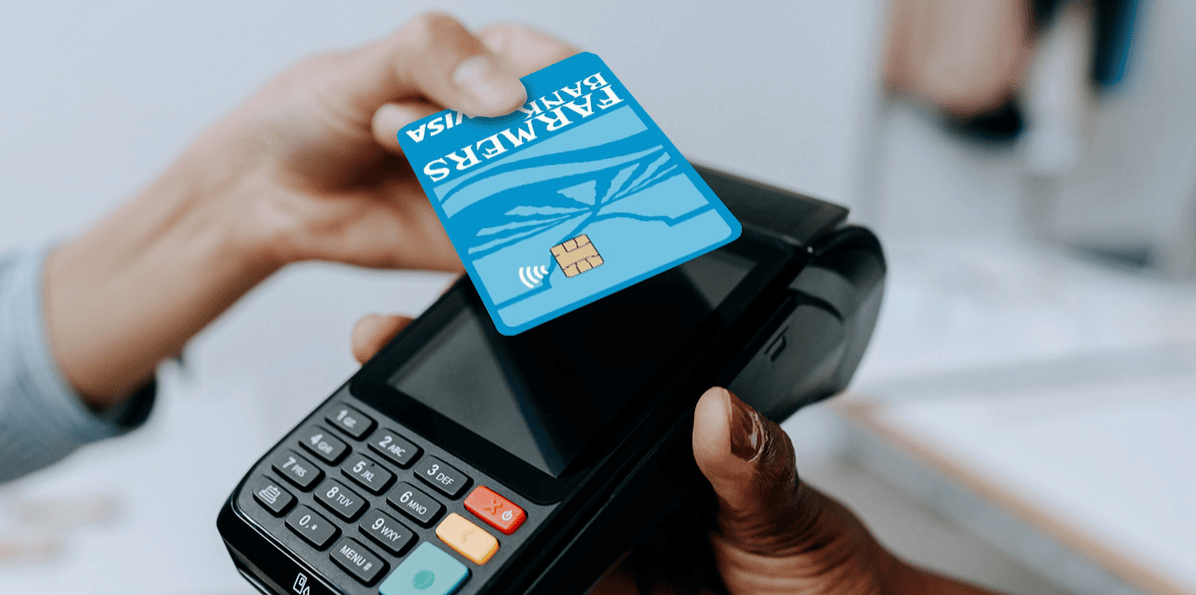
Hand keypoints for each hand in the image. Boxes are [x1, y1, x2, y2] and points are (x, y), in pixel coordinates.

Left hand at [44, 14, 578, 403]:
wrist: (264, 189)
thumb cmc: (311, 112)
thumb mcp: (365, 67)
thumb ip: (433, 57)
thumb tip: (503, 92)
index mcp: (489, 63)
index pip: (560, 70)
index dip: (567, 90)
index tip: (534, 110)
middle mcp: (501, 128)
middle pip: (568, 146)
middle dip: (551, 163)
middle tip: (509, 170)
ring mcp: (492, 189)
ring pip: (548, 207)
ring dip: (529, 217)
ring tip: (477, 212)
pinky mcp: (473, 246)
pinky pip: (508, 263)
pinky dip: (502, 269)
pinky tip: (472, 255)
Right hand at [350, 314, 999, 594]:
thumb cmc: (822, 570)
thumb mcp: (793, 511)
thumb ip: (758, 467)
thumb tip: (726, 412)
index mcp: (653, 445)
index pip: (570, 383)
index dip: (508, 345)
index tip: (461, 299)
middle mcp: (608, 491)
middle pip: (503, 445)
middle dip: (429, 400)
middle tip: (373, 350)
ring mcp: (591, 550)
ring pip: (491, 514)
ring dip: (428, 490)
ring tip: (375, 460)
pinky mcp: (584, 594)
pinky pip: (520, 578)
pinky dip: (480, 569)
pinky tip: (438, 557)